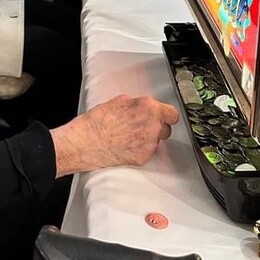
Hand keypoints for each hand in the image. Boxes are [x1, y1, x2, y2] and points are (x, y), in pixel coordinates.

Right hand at [51, 94, 178, 176]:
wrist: (87, 142)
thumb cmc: (98, 121)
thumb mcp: (119, 101)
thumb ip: (137, 104)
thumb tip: (143, 108)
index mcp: (148, 108)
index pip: (172, 113)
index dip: (166, 114)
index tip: (163, 115)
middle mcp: (152, 126)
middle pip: (166, 128)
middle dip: (157, 126)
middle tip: (142, 124)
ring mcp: (149, 144)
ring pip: (157, 140)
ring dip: (149, 137)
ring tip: (131, 134)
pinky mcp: (143, 157)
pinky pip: (148, 151)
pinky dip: (140, 148)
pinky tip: (127, 144)